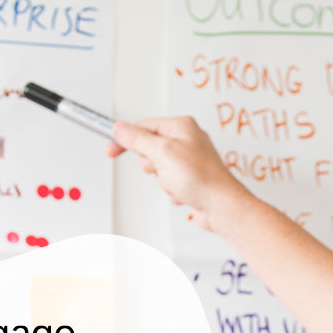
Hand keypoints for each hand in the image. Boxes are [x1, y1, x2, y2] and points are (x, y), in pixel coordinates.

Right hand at [106, 117, 249, 231]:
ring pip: (158, 169)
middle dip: (152, 165)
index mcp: (182, 126)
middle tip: (162, 169)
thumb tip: (120, 128)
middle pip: (150, 149)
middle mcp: (187, 140)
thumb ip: (138, 139)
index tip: (111, 149)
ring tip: (177, 182)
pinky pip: (168, 182)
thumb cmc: (201, 178)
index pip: (144, 126)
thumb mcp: (162, 153)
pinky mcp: (190, 177)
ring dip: (163, 180)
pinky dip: (173, 189)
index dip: (126, 138)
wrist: (220, 206)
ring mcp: (189, 160)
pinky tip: (185, 192)